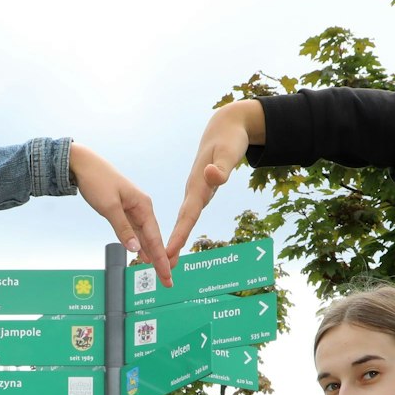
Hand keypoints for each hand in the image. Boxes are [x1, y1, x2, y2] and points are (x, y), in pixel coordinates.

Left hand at [68, 144, 170, 284]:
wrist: (83, 164)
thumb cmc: (97, 181)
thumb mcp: (109, 207)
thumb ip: (123, 229)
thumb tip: (135, 249)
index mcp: (143, 205)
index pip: (155, 237)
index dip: (161, 258)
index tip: (167, 274)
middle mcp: (142, 208)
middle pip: (153, 238)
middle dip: (160, 260)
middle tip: (167, 280)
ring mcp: (133, 209)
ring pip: (145, 236)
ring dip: (151, 254)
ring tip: (159, 272)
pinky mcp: (124, 210)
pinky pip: (135, 231)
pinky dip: (140, 244)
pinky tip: (143, 255)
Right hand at [166, 99, 265, 258]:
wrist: (224, 128)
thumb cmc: (229, 139)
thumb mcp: (228, 151)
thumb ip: (222, 167)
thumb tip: (212, 176)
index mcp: (199, 184)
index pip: (189, 213)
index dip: (180, 233)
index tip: (170, 251)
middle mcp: (194, 190)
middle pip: (184, 220)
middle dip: (174, 243)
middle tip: (166, 266)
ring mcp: (197, 191)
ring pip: (185, 218)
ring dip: (177, 238)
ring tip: (168, 259)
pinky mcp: (200, 191)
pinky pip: (190, 213)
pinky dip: (183, 228)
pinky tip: (179, 239)